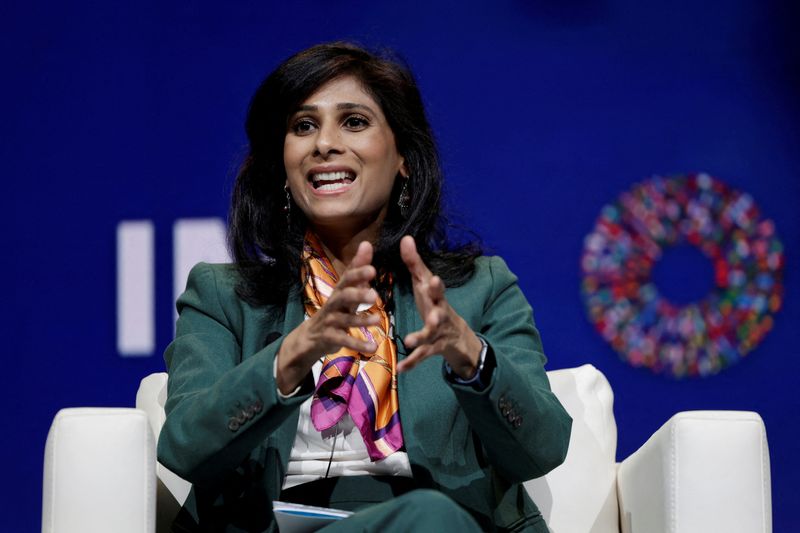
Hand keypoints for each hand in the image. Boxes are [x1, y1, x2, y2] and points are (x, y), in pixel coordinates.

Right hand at [276, 241, 380, 393]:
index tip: (372, 269)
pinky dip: (358, 344)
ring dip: (361, 320)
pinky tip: (373, 347)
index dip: (358, 273)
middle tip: (374, 295)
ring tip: (378, 320)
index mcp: (339, 291)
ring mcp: (330, 322)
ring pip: (345, 320)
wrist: (310, 338)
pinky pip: (344, 341)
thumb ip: (357, 270)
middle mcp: (334, 304)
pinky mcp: (329, 338)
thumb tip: (367, 244)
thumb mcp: (346, 291)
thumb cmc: (334, 311)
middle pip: (343, 297)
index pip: (347, 279)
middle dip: (357, 294)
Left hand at [397, 236, 482, 377]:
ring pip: (430, 336)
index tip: (433, 280)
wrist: (457, 337)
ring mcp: (437, 333)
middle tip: (433, 316)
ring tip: (408, 341)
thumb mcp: (424, 284)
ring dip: (420, 338)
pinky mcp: (433, 348)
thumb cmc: (434, 304)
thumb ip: (414, 263)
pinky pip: (422, 356)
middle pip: (439, 313)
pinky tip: (400, 369)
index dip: (435, 286)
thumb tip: (406, 237)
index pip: (437, 290)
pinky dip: (412, 363)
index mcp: (436, 298)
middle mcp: (440, 314)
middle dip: (436, 313)